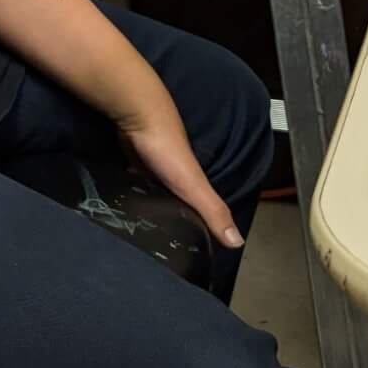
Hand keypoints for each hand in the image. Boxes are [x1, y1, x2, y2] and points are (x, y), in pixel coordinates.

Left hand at [116, 93, 243, 251]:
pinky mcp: (134, 164)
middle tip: (165, 246)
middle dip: (176, 220)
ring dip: (156, 207)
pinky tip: (129, 208)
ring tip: (146, 232)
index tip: (198, 250)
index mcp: (194, 183)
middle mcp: (176, 177)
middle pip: (179, 204)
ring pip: (158, 195)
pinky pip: (137, 185)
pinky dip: (136, 195)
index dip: (204, 228)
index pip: (202, 211)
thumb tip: (238, 243)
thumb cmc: (168, 150)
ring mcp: (154, 170)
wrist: (136, 117)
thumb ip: (214, 211)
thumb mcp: (194, 185)